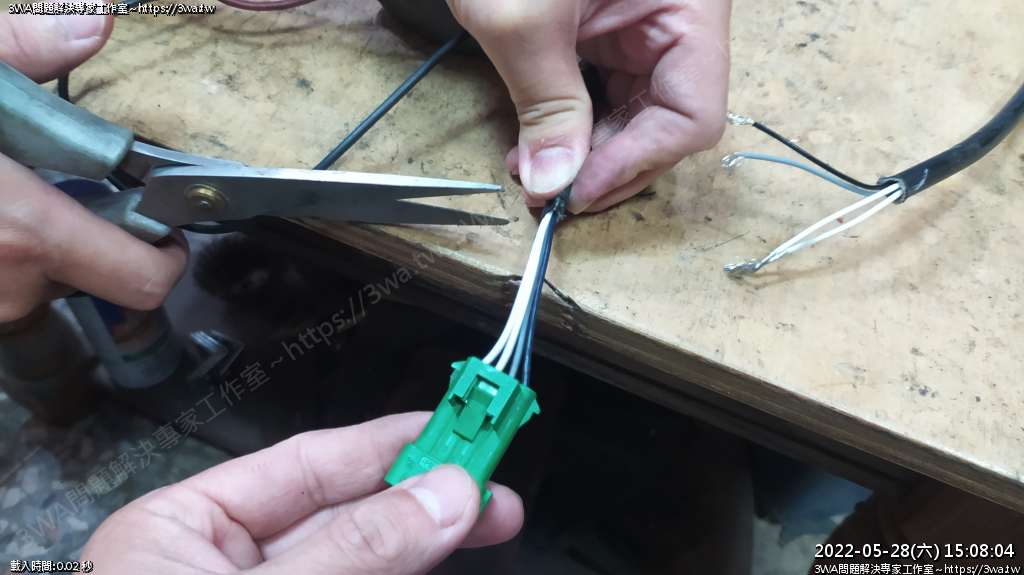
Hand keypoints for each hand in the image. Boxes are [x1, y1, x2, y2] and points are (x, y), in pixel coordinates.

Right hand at [0, 11, 187, 322]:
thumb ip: (24, 49)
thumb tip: (96, 19)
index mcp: (26, 232)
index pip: (146, 280)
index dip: (168, 254)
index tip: (166, 220)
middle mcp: (10, 287)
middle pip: (102, 279)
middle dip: (102, 238)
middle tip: (76, 191)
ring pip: (50, 283)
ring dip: (48, 246)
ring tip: (11, 193)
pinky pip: (8, 287)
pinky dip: (8, 257)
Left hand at [81, 413, 523, 574]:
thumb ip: (354, 552)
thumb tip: (440, 497)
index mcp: (181, 534)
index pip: (305, 465)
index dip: (389, 444)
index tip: (459, 432)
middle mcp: (221, 573)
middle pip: (343, 518)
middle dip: (421, 500)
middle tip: (493, 491)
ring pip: (361, 571)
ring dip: (424, 552)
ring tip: (487, 528)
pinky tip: (437, 567)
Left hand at [447, 0, 731, 212]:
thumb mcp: (523, 19)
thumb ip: (544, 104)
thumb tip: (553, 183)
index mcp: (688, 7)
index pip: (692, 114)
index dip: (636, 163)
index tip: (579, 193)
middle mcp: (677, 19)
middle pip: (665, 120)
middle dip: (606, 163)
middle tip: (551, 192)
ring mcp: (643, 23)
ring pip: (635, 111)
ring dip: (587, 149)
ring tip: (534, 168)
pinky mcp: (609, 25)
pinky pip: (606, 88)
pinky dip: (574, 118)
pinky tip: (537, 140)